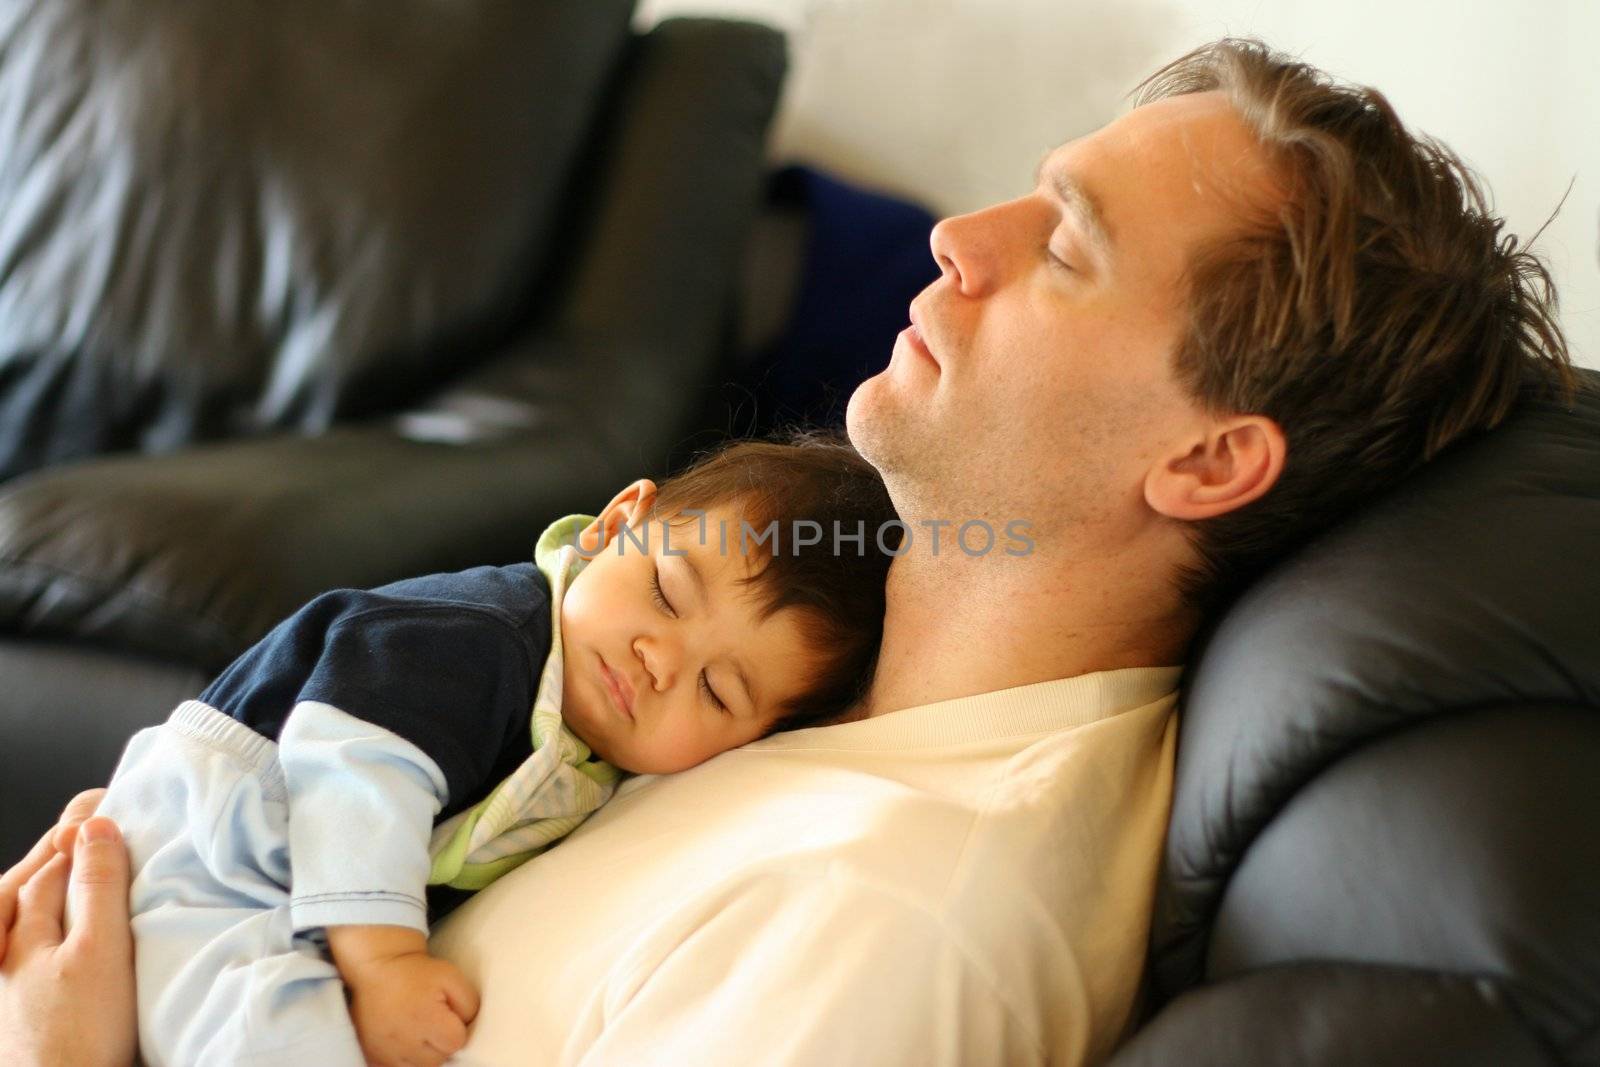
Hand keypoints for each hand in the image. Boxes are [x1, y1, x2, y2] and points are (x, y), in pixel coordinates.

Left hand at [0, 790, 136, 1066]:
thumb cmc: (77, 1038)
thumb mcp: (98, 951)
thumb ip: (98, 887)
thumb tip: (96, 827)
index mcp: (22, 922)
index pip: (58, 852)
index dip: (88, 822)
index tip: (116, 796)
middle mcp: (12, 943)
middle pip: (46, 878)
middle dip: (76, 847)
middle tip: (111, 814)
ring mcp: (21, 970)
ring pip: (47, 908)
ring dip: (74, 881)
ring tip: (104, 859)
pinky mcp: (38, 995)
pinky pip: (54, 938)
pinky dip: (76, 917)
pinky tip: (95, 922)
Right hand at [339, 941, 478, 1066]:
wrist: (379, 969)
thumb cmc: (416, 972)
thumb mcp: (452, 977)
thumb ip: (469, 1006)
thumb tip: (469, 1028)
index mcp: (424, 1019)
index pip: (456, 1042)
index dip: (457, 1028)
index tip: (447, 1015)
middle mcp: (403, 1041)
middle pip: (438, 1059)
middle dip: (440, 1043)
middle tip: (432, 1021)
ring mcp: (385, 1053)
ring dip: (424, 1054)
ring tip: (418, 1030)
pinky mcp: (374, 1058)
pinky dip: (406, 1059)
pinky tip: (406, 1041)